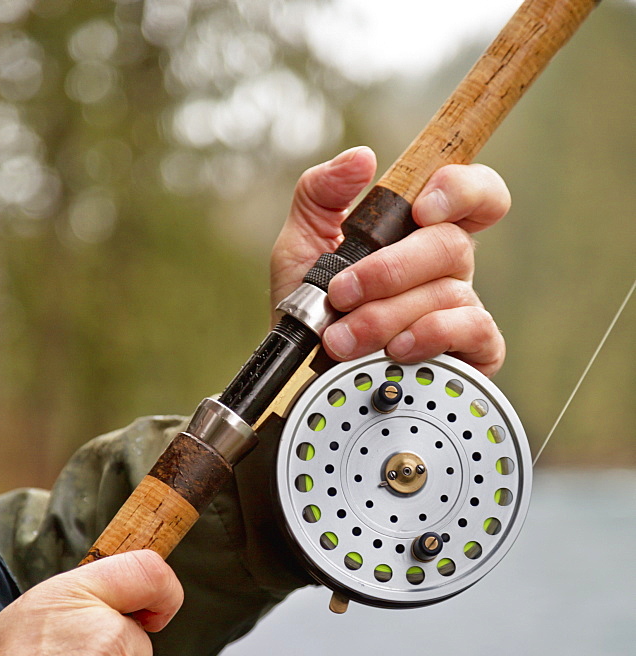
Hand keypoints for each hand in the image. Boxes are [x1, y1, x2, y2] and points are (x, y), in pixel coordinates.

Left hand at [270, 147, 509, 375]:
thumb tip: (363, 158)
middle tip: (341, 294)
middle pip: (451, 245)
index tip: (420, 208)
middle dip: (388, 271)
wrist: (300, 380)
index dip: (461, 189)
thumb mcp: (299, 244)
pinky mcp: (471, 353)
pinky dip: (430, 335)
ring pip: (447, 293)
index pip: (473, 192)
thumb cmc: (309, 313)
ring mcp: (461, 310)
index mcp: (419, 234)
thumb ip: (321, 193)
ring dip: (386, 315)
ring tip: (342, 339)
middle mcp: (447, 268)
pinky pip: (473, 330)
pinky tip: (395, 350)